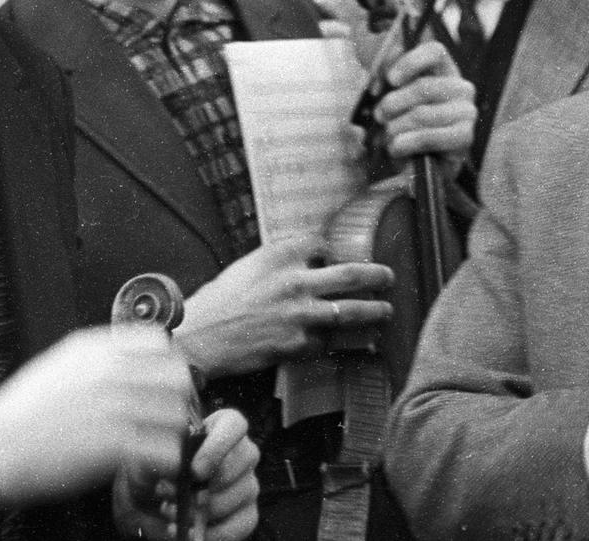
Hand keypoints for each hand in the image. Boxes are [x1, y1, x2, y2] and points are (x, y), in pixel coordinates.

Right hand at [0, 326, 191, 509]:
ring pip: (176, 414)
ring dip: (173, 431)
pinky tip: (147, 463)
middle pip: (177, 376)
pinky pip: (164, 449)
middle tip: (167, 416)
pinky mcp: (113, 446)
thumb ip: (98, 356)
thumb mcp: (59, 364)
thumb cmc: (20, 413)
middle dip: (177, 397)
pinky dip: (163, 460)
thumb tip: (133, 355)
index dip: (167, 363)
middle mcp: (109, 373)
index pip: (159, 342)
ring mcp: (113, 408)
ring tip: (158, 442)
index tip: (162, 382)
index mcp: (95, 350)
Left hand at [115, 409, 259, 540]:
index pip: (235, 426)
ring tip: (170, 511)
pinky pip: (238, 526)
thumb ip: (166, 454)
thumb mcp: (158, 452)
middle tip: (167, 495)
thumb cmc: (163, 464)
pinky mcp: (248, 513)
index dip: (216, 447)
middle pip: (233, 468)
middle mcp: (245, 453)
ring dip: (197, 512)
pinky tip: (188, 532)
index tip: (193, 470)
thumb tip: (177, 469)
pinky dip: (211, 533)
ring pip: (231, 499)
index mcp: (226, 426)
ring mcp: (249, 484)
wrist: (161, 494)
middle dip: (197, 488)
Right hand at [173, 236, 393, 378]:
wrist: (199, 336)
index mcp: (280, 253)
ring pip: (349, 311)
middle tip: (389, 277)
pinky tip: (357, 342)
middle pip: (351, 275)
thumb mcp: (249, 266)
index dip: (332, 252)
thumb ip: (279, 262)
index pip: (322, 244)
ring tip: (386, 311)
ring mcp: (299, 313)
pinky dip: (343, 341)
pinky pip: (330, 342)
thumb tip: (309, 264)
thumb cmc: (219, 301)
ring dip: (374, 311)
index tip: (337, 260)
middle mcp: (295, 280)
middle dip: (376, 276)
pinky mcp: (297, 344)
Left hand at [372, 41, 475, 161]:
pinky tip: (396, 149)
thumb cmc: (404, 123)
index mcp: (444, 69)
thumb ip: (387, 76)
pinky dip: (406, 143)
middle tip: (378, 116)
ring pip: (422, 113)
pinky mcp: (465, 136)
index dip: (411, 62)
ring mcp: (467, 111)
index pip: (436, 51)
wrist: (419, 163)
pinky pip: (429, 137)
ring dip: (396, 127)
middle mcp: (461, 87)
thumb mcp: (391, 96)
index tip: (390, 79)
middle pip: (424, 86)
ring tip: (387, 137)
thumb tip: (386, 63)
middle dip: (393, 103)